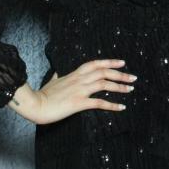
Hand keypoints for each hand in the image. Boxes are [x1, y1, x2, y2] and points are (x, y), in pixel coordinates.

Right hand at [9, 59, 136, 124]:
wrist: (35, 104)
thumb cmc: (42, 95)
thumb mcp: (51, 81)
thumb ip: (57, 77)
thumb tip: (57, 73)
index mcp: (74, 74)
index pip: (95, 64)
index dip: (110, 62)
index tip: (122, 62)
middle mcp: (79, 80)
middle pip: (104, 72)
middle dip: (120, 74)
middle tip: (133, 77)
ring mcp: (80, 91)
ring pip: (104, 84)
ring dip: (119, 87)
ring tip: (131, 89)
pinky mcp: (79, 103)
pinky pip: (99, 103)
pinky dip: (112, 105)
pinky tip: (121, 107)